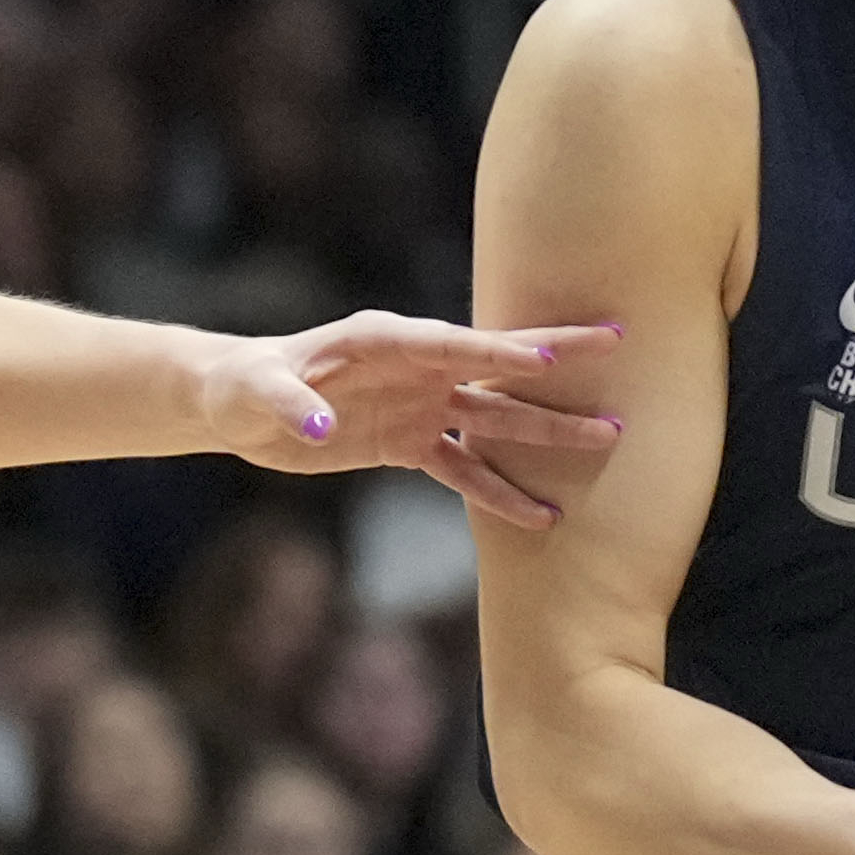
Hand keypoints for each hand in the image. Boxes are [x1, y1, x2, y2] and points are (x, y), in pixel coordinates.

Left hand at [217, 313, 620, 500]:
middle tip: (615, 347)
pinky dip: (498, 492)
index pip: (449, 344)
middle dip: (553, 361)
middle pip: (493, 364)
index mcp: (383, 340)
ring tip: (607, 436)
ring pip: (494, 417)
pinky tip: (540, 515)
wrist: (240, 408)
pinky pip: (463, 469)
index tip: (544, 363)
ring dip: (545, 429)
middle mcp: (414, 367)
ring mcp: (419, 405)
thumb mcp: (256, 392)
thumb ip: (290, 405)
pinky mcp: (410, 444)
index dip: (495, 352)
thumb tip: (316, 428)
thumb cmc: (244, 385)